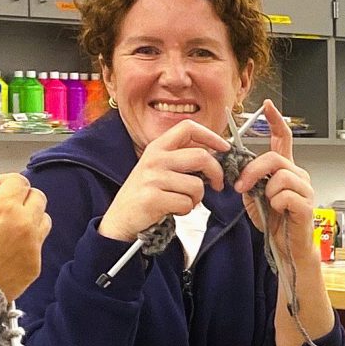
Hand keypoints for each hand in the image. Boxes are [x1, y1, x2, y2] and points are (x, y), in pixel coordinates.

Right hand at [0, 172, 50, 300]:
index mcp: (3, 206)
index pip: (18, 181)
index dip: (6, 182)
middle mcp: (23, 223)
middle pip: (37, 198)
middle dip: (22, 197)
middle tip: (6, 205)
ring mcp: (32, 246)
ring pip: (43, 221)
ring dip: (30, 218)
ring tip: (10, 227)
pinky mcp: (34, 266)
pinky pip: (38, 247)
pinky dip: (27, 243)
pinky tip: (7, 250)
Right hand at [96, 119, 230, 240]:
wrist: (120, 218)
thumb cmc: (145, 193)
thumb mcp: (158, 168)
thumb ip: (181, 158)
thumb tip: (215, 154)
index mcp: (157, 147)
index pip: (188, 127)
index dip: (211, 136)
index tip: (224, 148)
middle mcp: (155, 158)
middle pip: (201, 156)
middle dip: (216, 173)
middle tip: (216, 184)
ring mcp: (152, 178)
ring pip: (197, 185)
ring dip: (197, 198)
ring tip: (182, 201)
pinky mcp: (152, 198)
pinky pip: (186, 203)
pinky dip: (185, 210)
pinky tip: (172, 209)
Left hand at [233, 102, 319, 268]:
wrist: (285, 247)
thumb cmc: (274, 222)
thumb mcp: (255, 196)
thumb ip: (250, 179)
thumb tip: (239, 169)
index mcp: (286, 170)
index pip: (283, 138)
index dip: (275, 121)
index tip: (268, 106)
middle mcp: (298, 175)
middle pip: (274, 158)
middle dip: (253, 172)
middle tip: (241, 186)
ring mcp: (305, 189)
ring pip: (280, 176)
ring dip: (265, 191)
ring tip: (267, 204)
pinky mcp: (306, 205)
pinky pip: (285, 195)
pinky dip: (276, 204)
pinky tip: (279, 212)